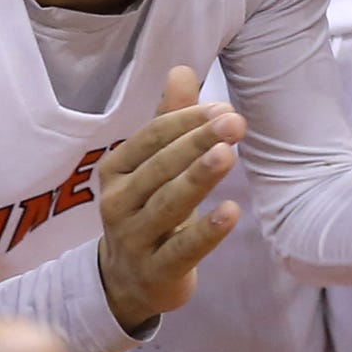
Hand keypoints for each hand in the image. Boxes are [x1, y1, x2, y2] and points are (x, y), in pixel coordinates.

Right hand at [96, 66, 244, 332]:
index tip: (223, 108)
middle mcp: (118, 202)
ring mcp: (134, 239)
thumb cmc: (147, 211)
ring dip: (198, 178)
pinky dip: (207, 231)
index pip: (151, 138)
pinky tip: (231, 211)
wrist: (127, 282)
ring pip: (169, 204)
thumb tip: (182, 68)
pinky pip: (183, 249)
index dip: (186, 121)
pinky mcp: (156, 271)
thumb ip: (169, 120)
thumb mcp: (153, 166)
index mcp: (116, 170)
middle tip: (234, 122)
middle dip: (197, 142)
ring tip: (228, 154)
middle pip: (161, 167)